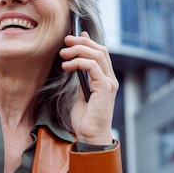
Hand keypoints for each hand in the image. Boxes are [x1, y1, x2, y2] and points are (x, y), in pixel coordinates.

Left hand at [60, 31, 117, 145]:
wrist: (90, 136)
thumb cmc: (85, 119)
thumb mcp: (81, 93)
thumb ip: (82, 78)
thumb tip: (76, 63)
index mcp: (106, 79)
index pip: (100, 53)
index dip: (88, 42)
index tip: (73, 37)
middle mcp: (110, 79)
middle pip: (100, 50)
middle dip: (82, 42)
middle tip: (66, 40)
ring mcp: (109, 83)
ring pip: (97, 55)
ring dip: (78, 50)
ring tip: (63, 53)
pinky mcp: (105, 88)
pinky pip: (92, 67)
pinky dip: (78, 62)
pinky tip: (67, 66)